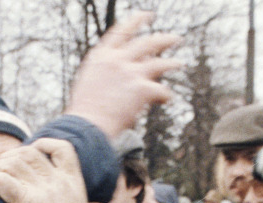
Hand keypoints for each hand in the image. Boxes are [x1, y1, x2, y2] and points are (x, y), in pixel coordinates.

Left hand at [0, 138, 87, 202]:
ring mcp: (44, 191)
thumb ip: (61, 197)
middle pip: (29, 153)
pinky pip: (2, 180)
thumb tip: (37, 185)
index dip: (44, 144)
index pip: (63, 149)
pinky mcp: (27, 202)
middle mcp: (60, 183)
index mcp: (74, 184)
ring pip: (13, 163)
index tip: (30, 150)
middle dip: (10, 157)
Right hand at [65, 13, 180, 138]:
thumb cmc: (83, 114)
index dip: (135, 22)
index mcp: (100, 57)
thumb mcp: (87, 84)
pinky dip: (165, 96)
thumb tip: (117, 79)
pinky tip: (166, 100)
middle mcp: (117, 60)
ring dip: (172, 63)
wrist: (85, 128)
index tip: (145, 16)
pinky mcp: (142, 88)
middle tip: (174, 38)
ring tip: (180, 64)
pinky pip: (161, 91)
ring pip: (160, 62)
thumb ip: (104, 75)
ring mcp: (131, 72)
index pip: (121, 32)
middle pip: (146, 42)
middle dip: (163, 39)